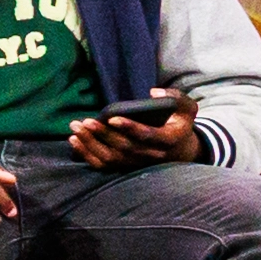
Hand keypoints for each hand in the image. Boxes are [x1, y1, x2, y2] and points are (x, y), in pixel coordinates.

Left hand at [68, 91, 201, 168]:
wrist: (181, 148)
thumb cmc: (178, 122)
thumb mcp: (186, 108)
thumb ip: (176, 98)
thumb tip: (153, 93)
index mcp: (169, 140)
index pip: (148, 136)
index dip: (130, 128)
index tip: (112, 118)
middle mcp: (153, 155)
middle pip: (125, 148)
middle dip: (104, 134)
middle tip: (86, 121)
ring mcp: (138, 163)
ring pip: (112, 158)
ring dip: (91, 144)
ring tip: (76, 127)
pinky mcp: (126, 166)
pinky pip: (104, 166)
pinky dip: (87, 154)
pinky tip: (74, 140)